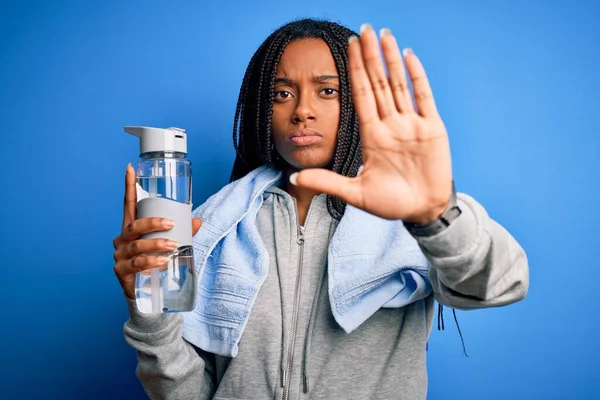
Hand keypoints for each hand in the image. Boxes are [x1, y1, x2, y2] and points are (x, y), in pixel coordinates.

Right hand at [112, 164, 201, 298]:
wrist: (147, 295)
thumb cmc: (156, 263)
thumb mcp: (169, 245)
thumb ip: (183, 233)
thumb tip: (198, 220)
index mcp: (132, 228)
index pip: (129, 204)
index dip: (129, 186)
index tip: (130, 168)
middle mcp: (122, 239)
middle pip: (133, 225)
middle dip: (152, 223)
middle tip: (171, 224)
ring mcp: (120, 256)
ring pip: (136, 246)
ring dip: (155, 244)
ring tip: (172, 247)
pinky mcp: (121, 272)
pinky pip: (136, 264)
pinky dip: (151, 262)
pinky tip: (162, 263)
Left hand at [291, 24, 452, 222]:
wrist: (422, 211)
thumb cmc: (390, 204)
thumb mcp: (355, 193)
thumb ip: (327, 182)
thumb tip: (293, 179)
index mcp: (372, 135)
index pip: (361, 95)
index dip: (353, 71)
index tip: (346, 48)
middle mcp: (390, 124)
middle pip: (378, 83)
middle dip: (369, 57)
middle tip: (363, 29)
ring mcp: (411, 124)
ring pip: (399, 84)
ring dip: (391, 59)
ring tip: (383, 34)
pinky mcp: (432, 128)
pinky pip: (423, 97)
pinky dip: (416, 76)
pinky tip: (408, 56)